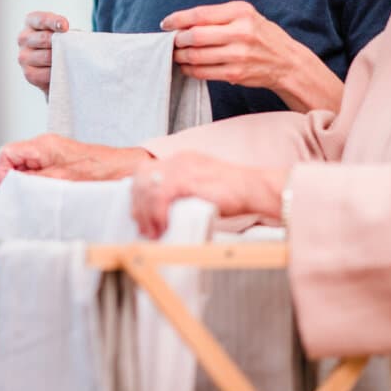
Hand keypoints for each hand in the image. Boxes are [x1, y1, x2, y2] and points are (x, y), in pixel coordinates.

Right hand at [0, 133, 152, 195]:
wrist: (127, 169)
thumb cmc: (100, 173)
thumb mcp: (62, 180)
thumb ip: (32, 181)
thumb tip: (8, 184)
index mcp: (44, 145)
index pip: (7, 153)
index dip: (0, 171)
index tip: (4, 188)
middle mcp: (45, 147)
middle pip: (10, 159)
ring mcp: (52, 155)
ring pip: (21, 167)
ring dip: (10, 182)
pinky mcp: (59, 165)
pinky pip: (34, 173)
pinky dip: (24, 183)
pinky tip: (18, 196)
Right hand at [17, 11, 69, 95]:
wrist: (57, 63)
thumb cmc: (62, 42)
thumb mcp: (63, 31)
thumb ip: (65, 31)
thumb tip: (71, 40)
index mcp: (31, 21)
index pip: (41, 20)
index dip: (54, 22)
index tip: (65, 27)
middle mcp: (23, 38)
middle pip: (44, 39)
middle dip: (61, 43)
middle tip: (72, 48)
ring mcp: (23, 56)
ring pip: (46, 57)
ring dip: (61, 59)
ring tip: (70, 60)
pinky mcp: (28, 74)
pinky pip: (45, 73)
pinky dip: (57, 72)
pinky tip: (63, 70)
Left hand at [131, 151, 286, 238]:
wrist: (253, 188)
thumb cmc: (233, 192)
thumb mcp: (201, 185)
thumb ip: (183, 190)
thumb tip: (165, 210)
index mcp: (182, 159)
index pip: (147, 171)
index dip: (139, 193)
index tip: (140, 214)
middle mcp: (179, 159)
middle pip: (142, 178)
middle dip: (138, 205)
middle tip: (143, 227)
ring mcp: (183, 168)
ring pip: (148, 188)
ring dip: (146, 214)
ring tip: (152, 232)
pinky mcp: (188, 180)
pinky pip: (160, 197)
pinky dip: (157, 215)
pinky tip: (162, 227)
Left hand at [161, 1, 342, 113]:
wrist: (286, 62)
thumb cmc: (262, 36)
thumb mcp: (246, 16)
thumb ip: (218, 17)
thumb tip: (183, 23)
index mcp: (241, 12)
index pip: (200, 14)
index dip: (178, 19)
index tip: (166, 24)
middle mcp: (241, 32)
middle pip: (195, 36)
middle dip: (178, 40)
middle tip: (172, 42)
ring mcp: (239, 54)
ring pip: (196, 56)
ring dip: (181, 56)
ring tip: (177, 54)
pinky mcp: (236, 73)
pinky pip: (204, 72)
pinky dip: (190, 70)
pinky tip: (187, 67)